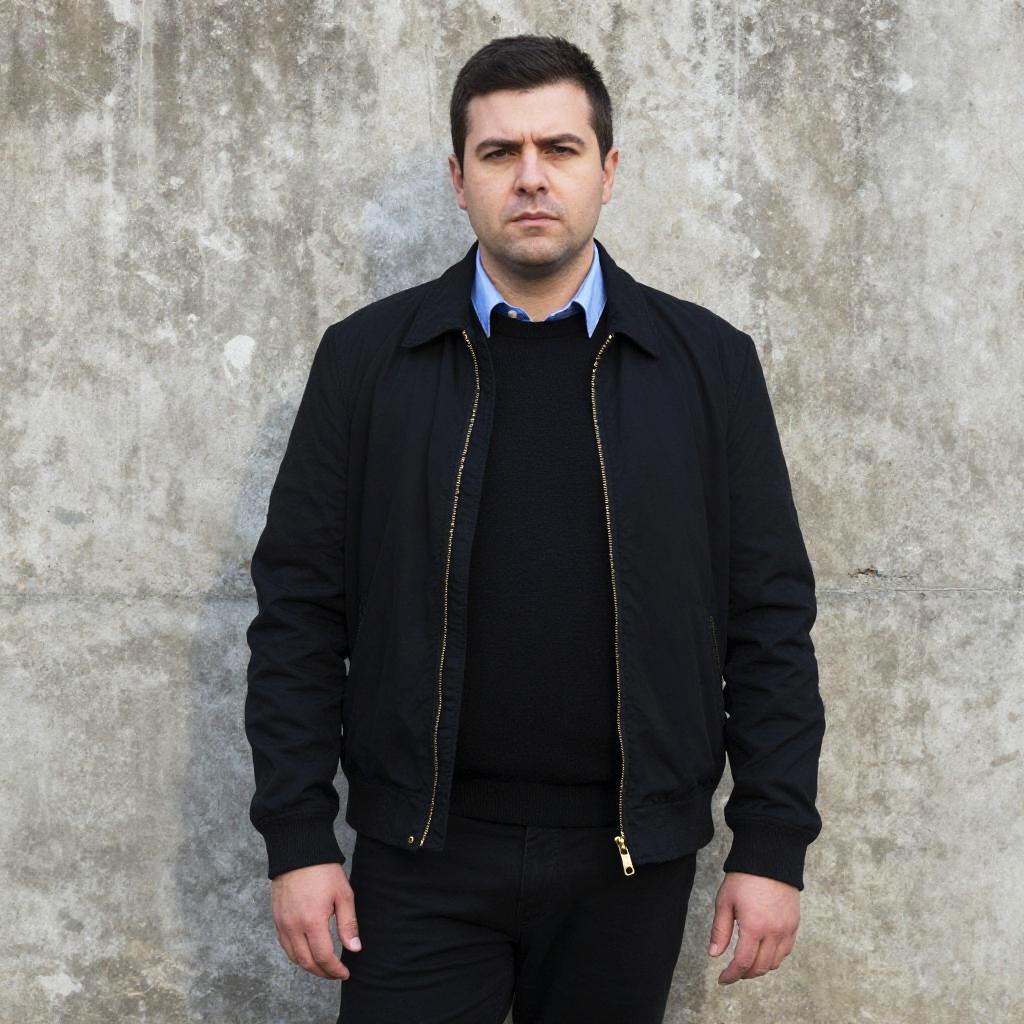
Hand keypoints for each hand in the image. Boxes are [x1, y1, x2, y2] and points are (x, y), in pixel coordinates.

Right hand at [270, 862, 360, 979]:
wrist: (298, 851)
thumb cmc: (323, 871)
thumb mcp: (343, 894)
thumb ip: (348, 924)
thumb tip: (354, 949)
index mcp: (312, 921)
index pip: (323, 957)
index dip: (335, 970)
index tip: (345, 973)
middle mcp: (293, 927)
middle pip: (307, 962)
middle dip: (323, 972)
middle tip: (336, 973)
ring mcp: (282, 923)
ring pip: (294, 957)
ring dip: (309, 966)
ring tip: (324, 966)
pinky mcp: (276, 918)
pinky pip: (285, 945)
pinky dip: (296, 955)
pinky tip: (307, 952)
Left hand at [707, 871, 799, 983]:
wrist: (770, 858)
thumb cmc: (743, 877)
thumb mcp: (725, 901)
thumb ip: (720, 930)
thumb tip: (714, 954)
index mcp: (754, 926)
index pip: (743, 962)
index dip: (732, 975)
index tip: (722, 979)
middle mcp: (774, 932)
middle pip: (760, 967)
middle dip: (744, 974)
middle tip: (732, 973)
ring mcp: (787, 929)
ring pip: (775, 962)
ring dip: (760, 968)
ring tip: (746, 964)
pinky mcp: (794, 924)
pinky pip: (786, 951)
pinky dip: (774, 958)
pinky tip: (763, 952)